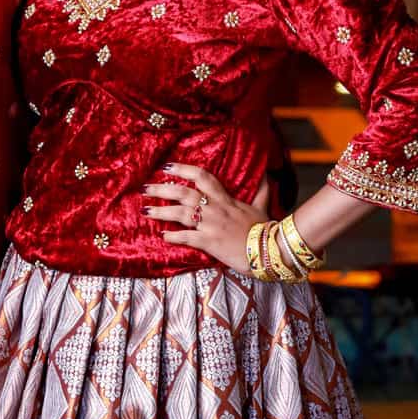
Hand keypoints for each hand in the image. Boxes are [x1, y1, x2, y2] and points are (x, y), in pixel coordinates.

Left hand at [142, 163, 268, 273]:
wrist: (271, 251)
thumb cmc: (265, 229)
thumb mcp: (261, 207)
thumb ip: (260, 191)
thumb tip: (265, 176)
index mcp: (226, 198)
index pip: (202, 177)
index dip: (183, 169)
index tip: (167, 167)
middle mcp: (215, 208)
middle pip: (184, 193)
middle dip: (162, 189)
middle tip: (145, 188)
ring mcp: (211, 225)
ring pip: (180, 213)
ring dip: (160, 211)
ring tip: (145, 211)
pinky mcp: (210, 242)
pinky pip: (187, 237)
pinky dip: (173, 237)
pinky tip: (163, 236)